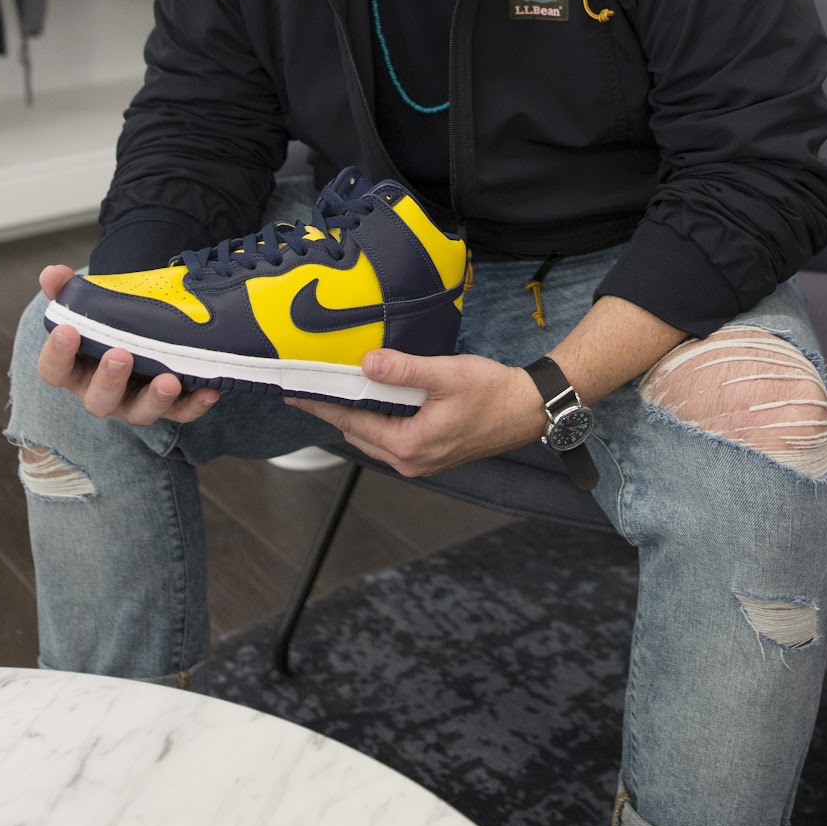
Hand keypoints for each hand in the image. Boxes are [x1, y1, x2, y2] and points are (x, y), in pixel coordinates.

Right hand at [35, 265, 219, 426]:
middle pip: (98, 400)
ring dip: (154, 399)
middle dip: (109, 380)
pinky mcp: (167, 407)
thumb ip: (68, 289)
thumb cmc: (109, 324)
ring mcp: (134, 403)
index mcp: (75, 369)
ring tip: (169, 380)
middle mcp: (101, 393)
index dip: (57, 354)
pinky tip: (209, 391)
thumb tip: (52, 273)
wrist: (142, 332)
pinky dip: (194, 405)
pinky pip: (180, 413)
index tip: (67, 330)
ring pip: (139, 413)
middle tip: (121, 354)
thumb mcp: (89, 305)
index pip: (54, 371)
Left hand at [290, 350, 548, 477]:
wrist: (529, 409)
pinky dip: (378, 420)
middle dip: (335, 412)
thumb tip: (366, 364)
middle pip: (359, 434)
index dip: (323, 406)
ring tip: (338, 391)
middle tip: (311, 389)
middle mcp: (412, 461)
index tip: (297, 395)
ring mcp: (423, 461)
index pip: (352, 423)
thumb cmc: (493, 394)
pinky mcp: (433, 453)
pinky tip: (376, 400)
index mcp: (409, 445)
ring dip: (357, 416)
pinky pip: (393, 438)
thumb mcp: (446, 375)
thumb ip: (404, 370)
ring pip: (375, 438)